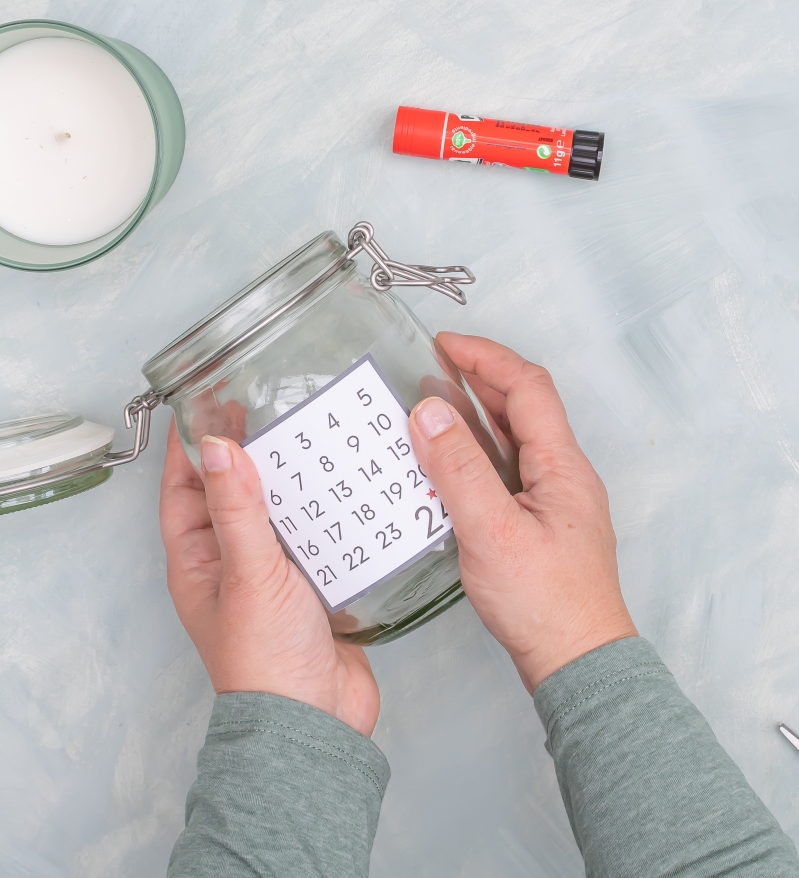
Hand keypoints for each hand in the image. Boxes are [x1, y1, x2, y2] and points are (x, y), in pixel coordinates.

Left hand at [159, 419, 379, 735]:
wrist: (316, 721)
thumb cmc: (264, 664)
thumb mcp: (248, 574)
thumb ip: (236, 510)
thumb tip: (216, 449)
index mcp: (198, 561)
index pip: (183, 489)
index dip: (191, 446)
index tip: (205, 404)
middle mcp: (231, 563)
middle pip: (229, 493)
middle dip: (242, 453)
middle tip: (261, 411)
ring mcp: (272, 573)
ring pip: (273, 510)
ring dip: (286, 478)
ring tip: (303, 438)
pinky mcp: (311, 583)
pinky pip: (312, 534)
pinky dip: (323, 509)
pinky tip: (340, 488)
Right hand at [409, 334, 636, 693]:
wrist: (577, 662)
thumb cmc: (542, 602)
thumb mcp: (491, 530)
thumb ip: (458, 468)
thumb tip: (428, 411)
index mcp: (561, 465)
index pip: (527, 388)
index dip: (486, 358)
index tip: (443, 344)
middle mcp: (562, 474)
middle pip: (523, 407)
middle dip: (480, 378)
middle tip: (433, 365)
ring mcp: (552, 499)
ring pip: (514, 439)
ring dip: (476, 413)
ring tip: (434, 401)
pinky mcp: (538, 523)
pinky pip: (506, 469)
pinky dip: (475, 451)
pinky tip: (447, 461)